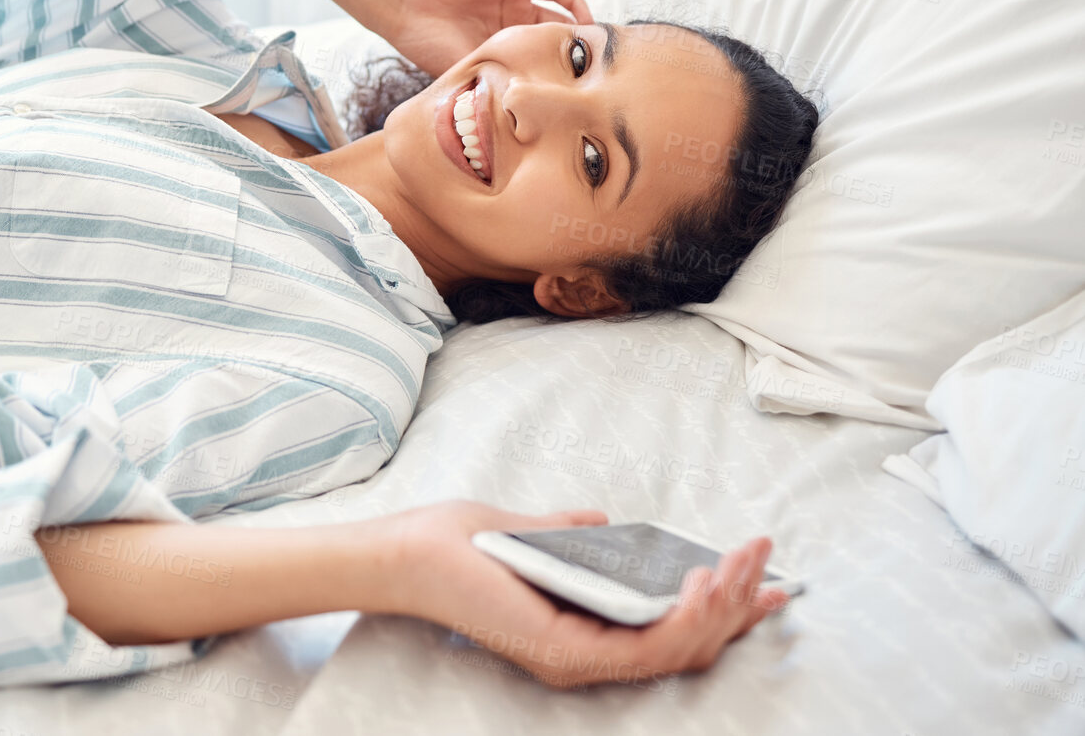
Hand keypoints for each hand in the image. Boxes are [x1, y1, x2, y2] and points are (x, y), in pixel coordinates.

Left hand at [378, 500, 787, 690]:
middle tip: (772, 565)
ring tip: (742, 566)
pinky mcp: (566, 653)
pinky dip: (685, 618)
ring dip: (723, 607)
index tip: (772, 582)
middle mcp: (587, 658)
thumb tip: (604, 521)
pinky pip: (646, 647)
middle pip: (689, 647)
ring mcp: (578, 660)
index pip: (672, 634)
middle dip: (740, 607)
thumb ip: (571, 534)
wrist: (409, 552)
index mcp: (585, 633)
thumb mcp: (533, 533)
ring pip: (678, 649)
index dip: (728, 612)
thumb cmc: (459, 545)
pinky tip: (705, 582)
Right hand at [383, 0, 592, 77]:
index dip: (561, 78)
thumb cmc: (430, 45)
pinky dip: (574, 1)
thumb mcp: (470, 77)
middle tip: (600, 73)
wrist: (410, 6)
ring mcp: (516, 5)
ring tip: (597, 48)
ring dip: (580, 29)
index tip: (580, 96)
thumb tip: (532, 123)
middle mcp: (511, 29)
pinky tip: (584, 20)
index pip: (540, 66)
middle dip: (577, 56)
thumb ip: (500, 90)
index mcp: (500, 54)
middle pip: (554, 41)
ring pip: (560, 16)